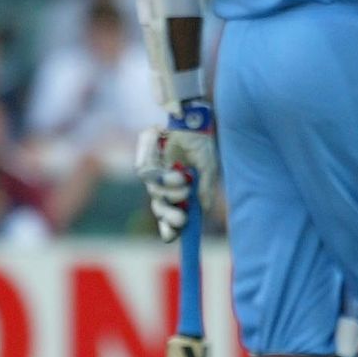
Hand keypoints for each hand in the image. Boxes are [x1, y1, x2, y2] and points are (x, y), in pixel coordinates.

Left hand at [135, 102, 219, 241]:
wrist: (194, 121)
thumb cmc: (203, 144)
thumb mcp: (209, 169)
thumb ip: (205, 190)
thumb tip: (203, 210)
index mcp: (180, 193)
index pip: (170, 217)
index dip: (170, 228)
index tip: (176, 235)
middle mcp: (165, 187)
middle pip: (159, 211)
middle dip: (170, 218)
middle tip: (182, 219)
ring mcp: (156, 176)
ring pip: (155, 196)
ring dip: (172, 193)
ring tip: (186, 182)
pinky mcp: (148, 162)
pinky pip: (149, 177)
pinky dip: (166, 177)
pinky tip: (177, 170)